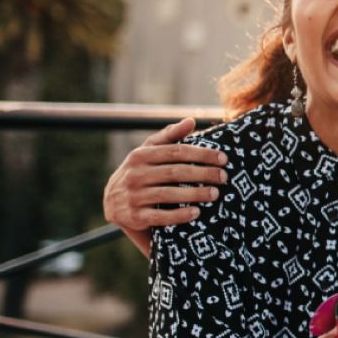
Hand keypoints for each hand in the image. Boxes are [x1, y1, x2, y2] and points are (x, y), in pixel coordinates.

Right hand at [104, 118, 225, 229]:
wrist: (113, 203)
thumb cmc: (140, 172)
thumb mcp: (149, 152)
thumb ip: (169, 136)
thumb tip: (191, 120)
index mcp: (140, 155)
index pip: (176, 151)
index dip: (201, 154)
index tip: (223, 158)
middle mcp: (134, 174)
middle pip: (175, 172)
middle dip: (203, 173)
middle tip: (224, 177)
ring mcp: (133, 196)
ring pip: (168, 194)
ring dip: (195, 193)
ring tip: (215, 193)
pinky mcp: (134, 217)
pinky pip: (159, 217)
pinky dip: (179, 215)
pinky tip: (196, 213)